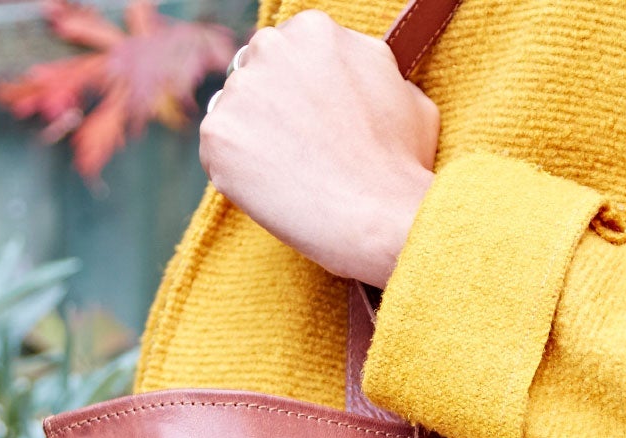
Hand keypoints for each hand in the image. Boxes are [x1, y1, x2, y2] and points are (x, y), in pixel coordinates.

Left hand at [199, 10, 439, 287]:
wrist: (382, 219)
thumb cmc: (403, 168)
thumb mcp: (408, 96)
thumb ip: (370, 75)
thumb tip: (361, 81)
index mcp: (315, 30)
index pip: (288, 53)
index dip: (300, 92)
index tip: (315, 125)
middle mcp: (270, 47)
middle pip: (254, 73)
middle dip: (271, 108)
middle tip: (301, 153)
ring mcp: (239, 91)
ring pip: (234, 113)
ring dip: (254, 141)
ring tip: (294, 178)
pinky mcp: (218, 136)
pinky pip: (219, 152)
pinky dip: (240, 175)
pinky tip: (276, 193)